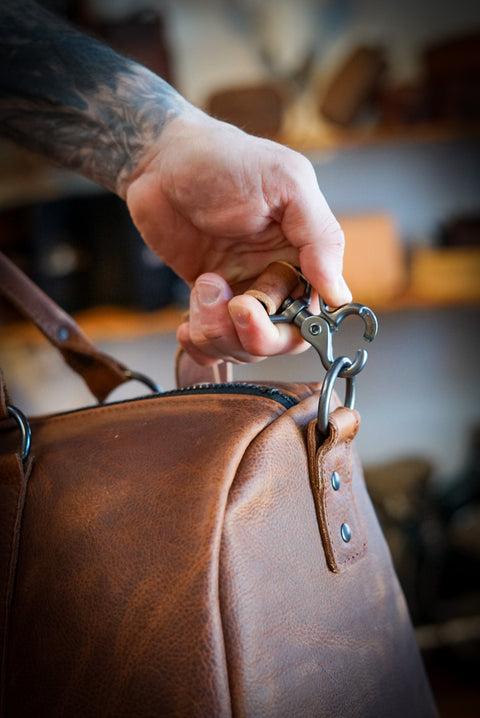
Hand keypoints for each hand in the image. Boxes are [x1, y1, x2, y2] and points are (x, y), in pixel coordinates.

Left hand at [124, 110, 350, 364]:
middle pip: (279, 339)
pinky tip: (186, 327)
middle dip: (254, 334)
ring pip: (241, 346)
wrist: (160, 159)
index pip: (313, 313)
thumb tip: (341, 296)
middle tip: (232, 306)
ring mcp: (238, 291)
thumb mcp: (286, 183)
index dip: (291, 322)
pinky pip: (210, 344)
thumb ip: (319, 237)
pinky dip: (198, 346)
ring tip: (203, 287)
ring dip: (218, 331)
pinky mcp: (205, 300)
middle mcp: (273, 278)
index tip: (257, 305)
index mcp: (303, 254)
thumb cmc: (226, 159)